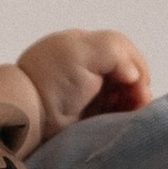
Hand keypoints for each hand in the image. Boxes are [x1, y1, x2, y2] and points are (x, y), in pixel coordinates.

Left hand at [15, 26, 150, 133]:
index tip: (140, 89)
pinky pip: (114, 113)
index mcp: (87, 46)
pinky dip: (123, 116)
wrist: (28, 113)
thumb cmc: (54, 79)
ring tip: (132, 116)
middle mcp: (90, 67)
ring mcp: (88, 92)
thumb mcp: (85, 51)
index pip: (126, 54)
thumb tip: (133, 75)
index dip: (138, 70)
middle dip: (138, 89)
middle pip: (128, 76)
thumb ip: (115, 51)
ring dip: (132, 104)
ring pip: (124, 96)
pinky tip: (123, 122)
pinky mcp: (87, 115)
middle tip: (139, 106)